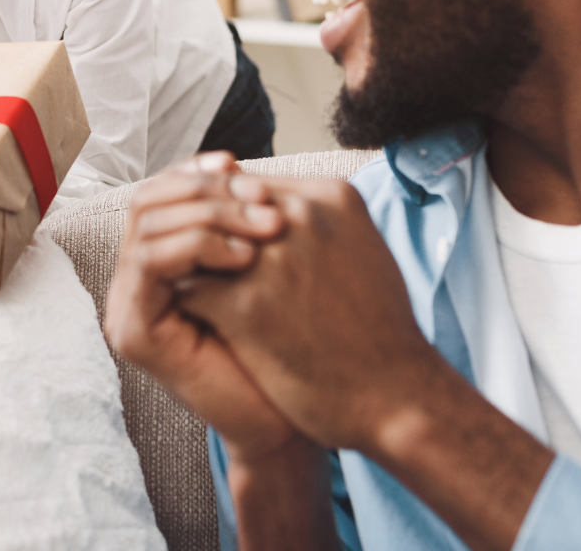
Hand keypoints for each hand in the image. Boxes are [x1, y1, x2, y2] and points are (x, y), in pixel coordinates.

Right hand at [104, 153, 301, 461]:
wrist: (287, 422)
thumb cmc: (286, 346)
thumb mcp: (260, 268)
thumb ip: (237, 223)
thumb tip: (238, 163)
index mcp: (157, 261)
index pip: (160, 193)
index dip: (196, 172)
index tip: (242, 166)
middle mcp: (133, 281)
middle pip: (148, 200)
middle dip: (208, 190)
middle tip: (262, 195)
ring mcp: (127, 307)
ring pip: (148, 224)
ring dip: (210, 214)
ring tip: (266, 226)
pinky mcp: (133, 332)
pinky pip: (151, 263)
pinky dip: (197, 247)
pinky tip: (246, 256)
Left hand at [175, 178, 436, 451]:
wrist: (398, 397)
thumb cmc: (381, 331)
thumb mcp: (362, 250)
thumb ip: (319, 222)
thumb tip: (271, 209)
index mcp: (331, 197)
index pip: (249, 183)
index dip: (227, 213)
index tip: (216, 241)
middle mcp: (300, 217)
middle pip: (220, 204)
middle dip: (201, 232)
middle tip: (184, 260)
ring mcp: (271, 259)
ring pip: (198, 240)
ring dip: (188, 263)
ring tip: (182, 286)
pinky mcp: (246, 304)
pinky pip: (191, 285)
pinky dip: (186, 301)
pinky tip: (190, 319)